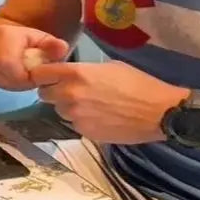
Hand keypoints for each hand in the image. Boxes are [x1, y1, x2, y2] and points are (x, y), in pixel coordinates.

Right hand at [0, 23, 71, 90]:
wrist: (2, 36)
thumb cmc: (24, 44)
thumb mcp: (42, 44)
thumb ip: (51, 48)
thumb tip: (60, 48)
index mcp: (4, 33)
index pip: (5, 63)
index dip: (17, 77)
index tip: (26, 78)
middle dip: (2, 80)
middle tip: (12, 79)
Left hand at [27, 60, 187, 144]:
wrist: (159, 112)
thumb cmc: (138, 83)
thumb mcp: (108, 67)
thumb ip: (83, 71)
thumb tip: (71, 75)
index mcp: (75, 74)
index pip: (39, 74)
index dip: (42, 74)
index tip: (48, 75)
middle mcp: (70, 95)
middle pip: (44, 94)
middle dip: (53, 91)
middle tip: (69, 91)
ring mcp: (76, 116)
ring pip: (59, 111)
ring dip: (67, 107)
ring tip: (90, 105)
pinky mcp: (85, 132)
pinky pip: (74, 124)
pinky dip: (81, 120)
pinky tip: (99, 117)